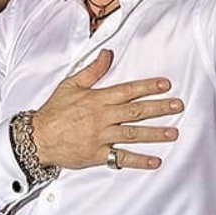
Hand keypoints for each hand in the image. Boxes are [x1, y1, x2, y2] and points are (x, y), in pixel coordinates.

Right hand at [31, 49, 182, 169]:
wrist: (37, 138)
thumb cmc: (53, 111)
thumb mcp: (70, 85)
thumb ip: (92, 70)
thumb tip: (107, 53)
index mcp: (97, 99)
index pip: (127, 91)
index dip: (148, 87)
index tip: (166, 85)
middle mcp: (102, 117)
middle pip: (136, 112)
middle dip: (159, 108)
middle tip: (178, 106)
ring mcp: (101, 137)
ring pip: (133, 134)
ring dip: (155, 134)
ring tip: (174, 133)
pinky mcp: (97, 155)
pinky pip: (121, 158)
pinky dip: (139, 161)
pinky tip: (155, 161)